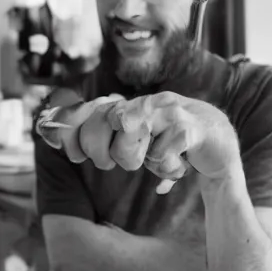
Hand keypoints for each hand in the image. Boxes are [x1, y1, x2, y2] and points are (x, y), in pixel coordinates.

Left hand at [51, 92, 240, 193]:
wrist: (219, 145)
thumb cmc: (169, 143)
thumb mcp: (134, 140)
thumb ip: (104, 136)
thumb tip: (51, 129)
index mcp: (131, 105)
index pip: (90, 111)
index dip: (74, 134)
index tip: (77, 157)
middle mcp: (147, 102)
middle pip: (106, 122)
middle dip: (104, 153)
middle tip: (116, 164)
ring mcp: (171, 111)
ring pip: (131, 140)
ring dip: (136, 160)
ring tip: (152, 161)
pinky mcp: (192, 128)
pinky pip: (162, 154)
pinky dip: (165, 168)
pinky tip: (177, 166)